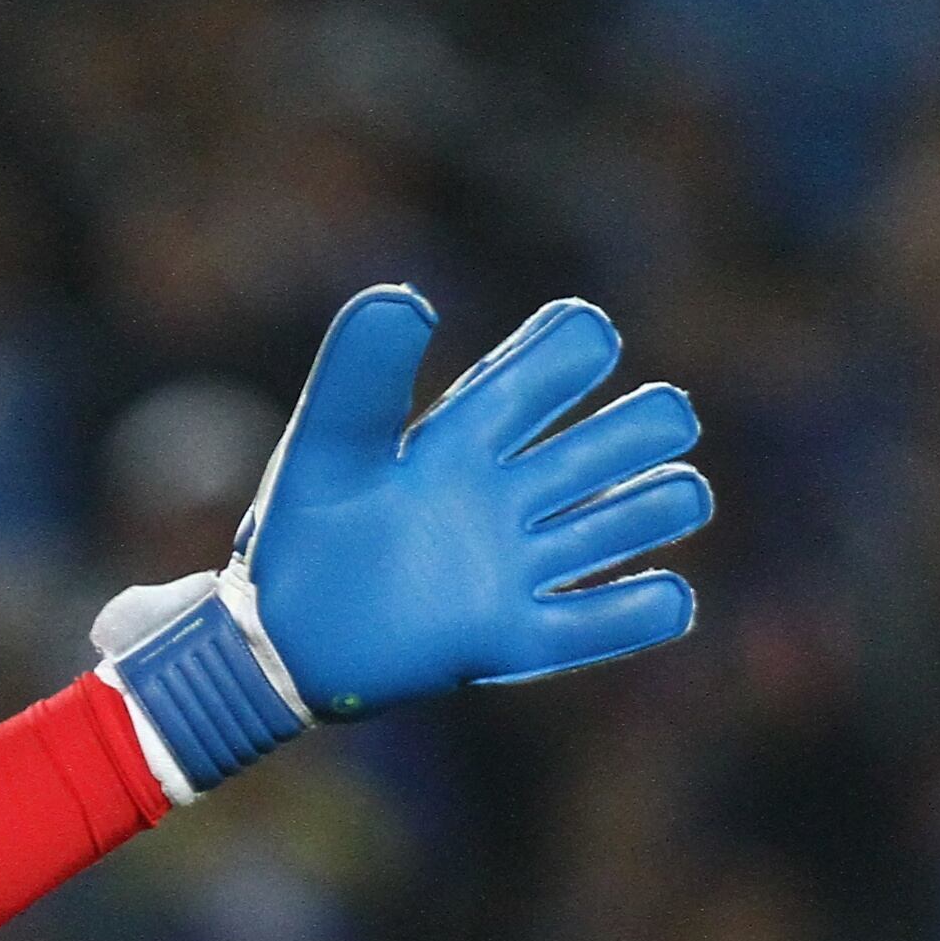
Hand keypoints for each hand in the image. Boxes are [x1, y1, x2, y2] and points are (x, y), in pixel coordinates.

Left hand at [93, 287, 709, 796]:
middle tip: (661, 422)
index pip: (545, 372)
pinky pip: (599, 625)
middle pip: (612, 440)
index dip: (579, 347)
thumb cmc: (296, 536)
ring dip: (661, 502)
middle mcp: (502, 497)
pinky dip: (645, 610)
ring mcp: (513, 566)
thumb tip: (407, 297)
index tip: (591, 338)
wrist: (272, 643)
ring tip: (667, 496)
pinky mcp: (510, 638)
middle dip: (651, 422)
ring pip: (627, 519)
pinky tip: (666, 594)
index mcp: (462, 440)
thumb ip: (358, 373)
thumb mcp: (326, 447)